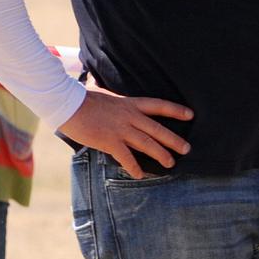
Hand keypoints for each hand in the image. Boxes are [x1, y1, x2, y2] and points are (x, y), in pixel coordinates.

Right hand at [58, 89, 193, 178]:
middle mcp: (130, 116)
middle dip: (174, 140)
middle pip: (158, 129)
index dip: (176, 110)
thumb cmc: (82, 97)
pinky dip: (134, 167)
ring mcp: (121, 129)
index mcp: (130, 103)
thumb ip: (111, 94)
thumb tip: (102, 84)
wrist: (67, 104)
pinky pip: (126, 157)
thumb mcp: (103, 92)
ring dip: (161, 155)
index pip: (159, 105)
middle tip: (187, 149)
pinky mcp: (110, 141)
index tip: (191, 115)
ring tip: (171, 163)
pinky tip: (140, 175)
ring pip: (147, 144)